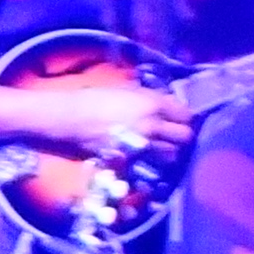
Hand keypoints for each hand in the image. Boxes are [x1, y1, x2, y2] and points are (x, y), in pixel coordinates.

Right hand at [25, 74, 193, 157]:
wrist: (67, 119)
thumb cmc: (92, 98)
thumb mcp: (123, 90)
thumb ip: (148, 97)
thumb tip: (164, 102)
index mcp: (153, 104)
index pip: (186, 114)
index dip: (182, 117)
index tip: (175, 118)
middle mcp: (154, 125)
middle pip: (185, 136)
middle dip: (180, 135)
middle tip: (170, 134)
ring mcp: (143, 145)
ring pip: (172, 153)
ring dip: (167, 150)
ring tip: (156, 147)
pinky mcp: (131, 160)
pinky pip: (151, 164)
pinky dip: (150, 162)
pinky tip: (143, 156)